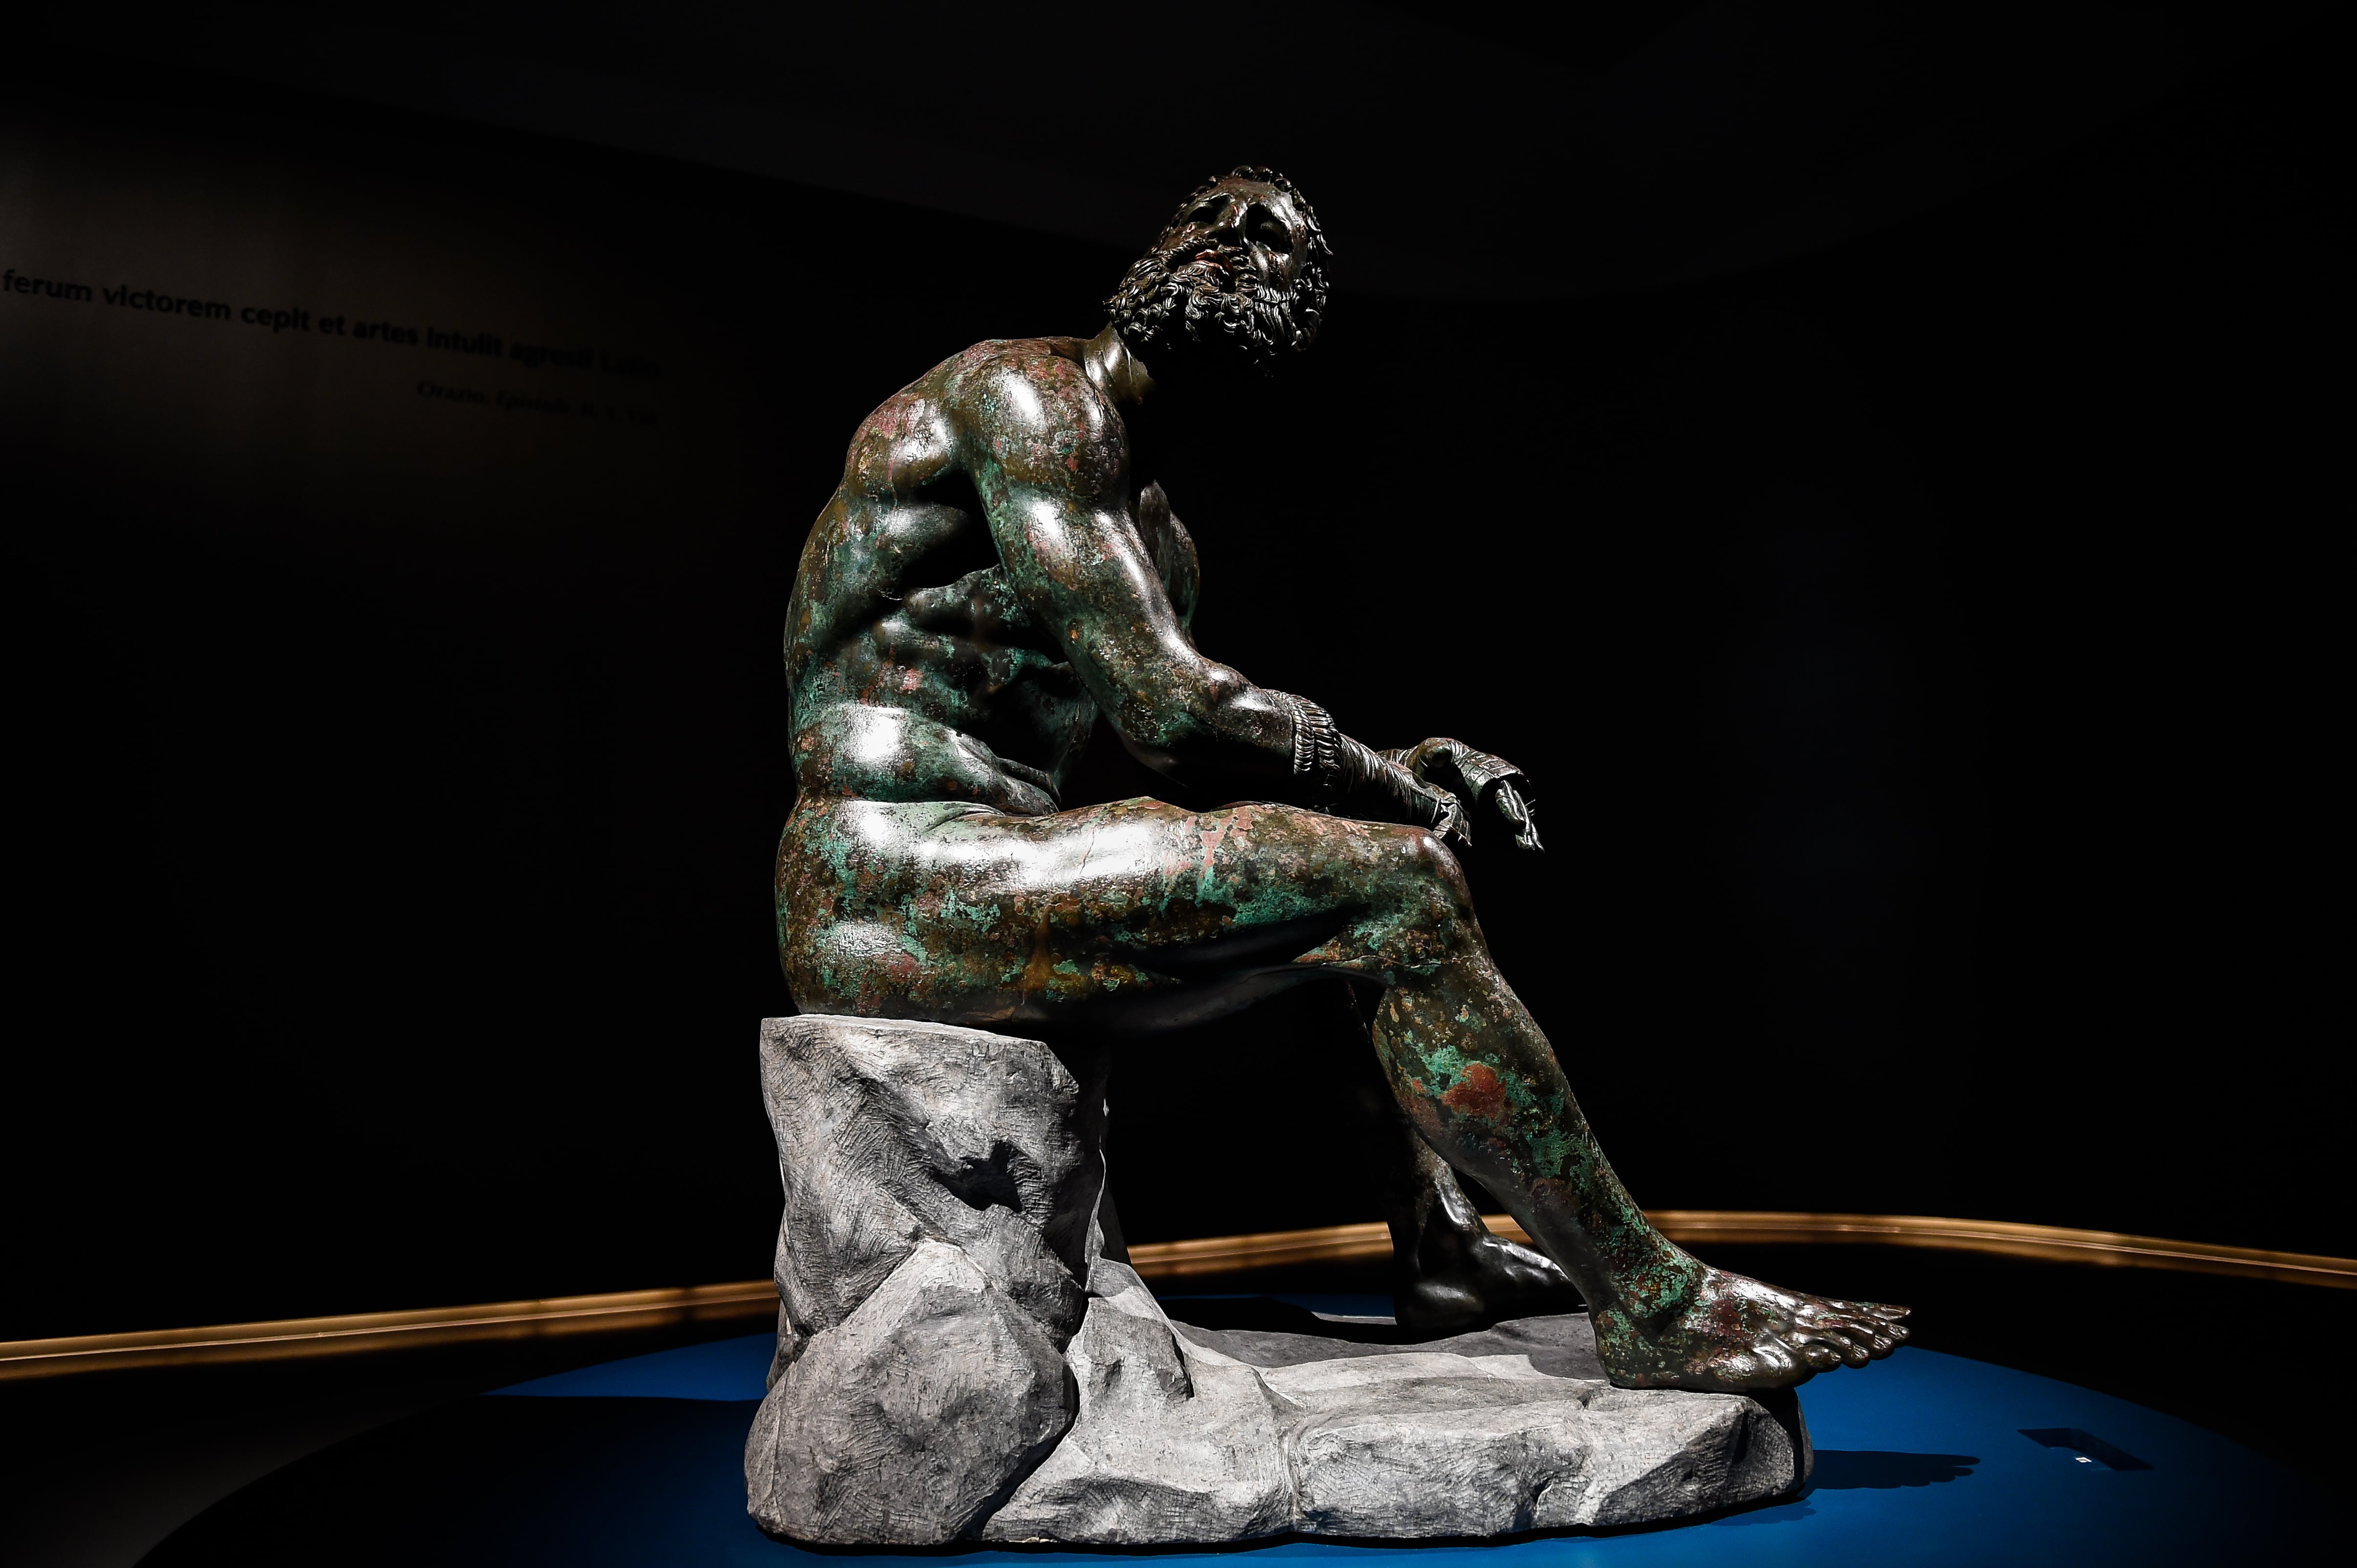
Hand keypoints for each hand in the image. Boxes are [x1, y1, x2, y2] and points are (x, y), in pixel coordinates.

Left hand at [1383, 738, 1542, 852]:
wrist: (1421, 774)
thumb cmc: (1427, 759)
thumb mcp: (1428, 751)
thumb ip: (1434, 750)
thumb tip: (1440, 753)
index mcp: (1486, 772)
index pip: (1502, 791)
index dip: (1510, 807)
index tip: (1517, 823)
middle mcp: (1493, 789)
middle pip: (1514, 809)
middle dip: (1524, 827)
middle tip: (1531, 847)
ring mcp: (1491, 805)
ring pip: (1513, 821)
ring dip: (1524, 836)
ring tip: (1536, 853)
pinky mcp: (1485, 818)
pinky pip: (1502, 831)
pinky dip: (1512, 841)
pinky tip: (1527, 854)